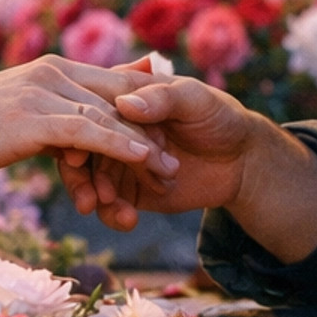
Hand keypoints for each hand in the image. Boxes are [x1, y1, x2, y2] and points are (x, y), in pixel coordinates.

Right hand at [0, 56, 181, 187]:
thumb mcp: (16, 117)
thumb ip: (52, 115)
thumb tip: (78, 133)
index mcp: (51, 70)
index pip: (112, 82)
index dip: (147, 105)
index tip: (175, 130)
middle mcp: (52, 73)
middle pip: (119, 95)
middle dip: (156, 124)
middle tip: (184, 150)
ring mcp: (42, 93)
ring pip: (108, 116)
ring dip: (144, 143)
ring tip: (172, 168)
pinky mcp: (32, 120)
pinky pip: (87, 131)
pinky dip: (119, 143)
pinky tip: (142, 158)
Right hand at [56, 74, 260, 230]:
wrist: (240, 160)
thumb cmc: (219, 117)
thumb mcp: (194, 99)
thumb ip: (162, 98)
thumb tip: (125, 104)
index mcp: (122, 96)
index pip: (87, 111)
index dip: (78, 133)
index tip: (75, 156)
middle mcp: (113, 127)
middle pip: (79, 150)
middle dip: (79, 176)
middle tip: (87, 198)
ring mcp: (119, 159)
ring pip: (90, 180)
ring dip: (96, 197)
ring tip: (115, 209)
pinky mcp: (128, 189)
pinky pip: (109, 204)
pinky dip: (113, 213)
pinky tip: (128, 220)